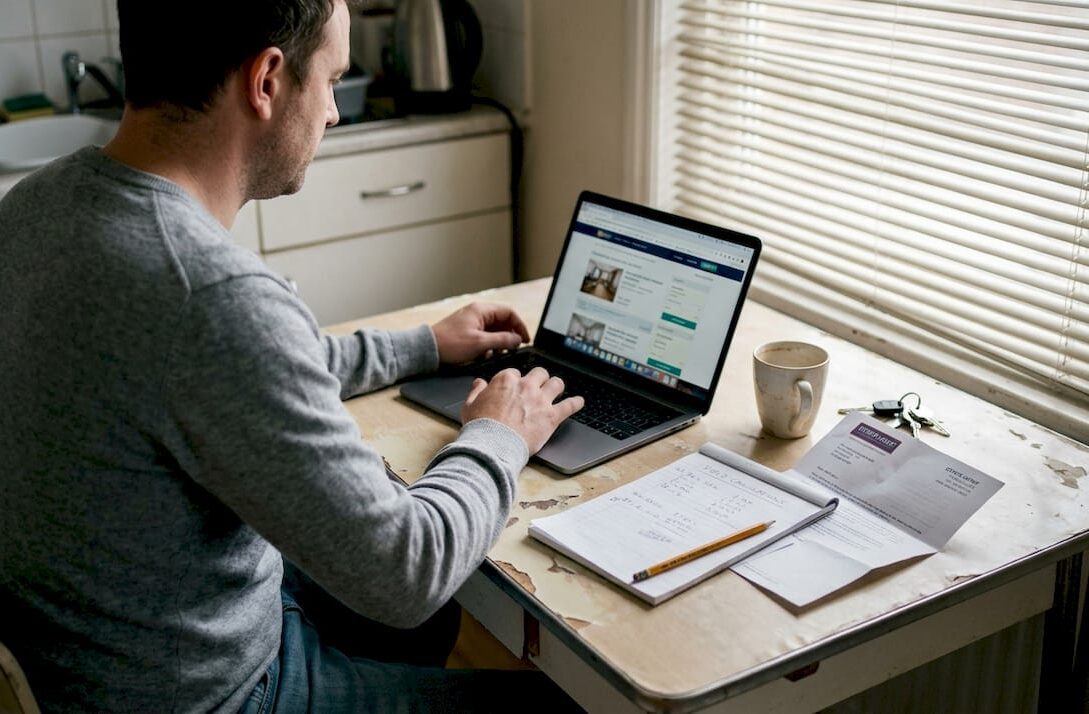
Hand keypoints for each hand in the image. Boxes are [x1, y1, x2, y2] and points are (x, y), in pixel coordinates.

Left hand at [432, 302, 530, 364]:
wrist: (427, 350)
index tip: (525, 340)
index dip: (520, 326)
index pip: (509, 313)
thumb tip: (518, 340)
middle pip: (502, 322)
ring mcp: (472, 322)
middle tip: (512, 349)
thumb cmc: (450, 344)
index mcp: (481, 310)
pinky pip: (484, 337)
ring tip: (496, 354)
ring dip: (498, 343)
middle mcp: (478, 313)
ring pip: (494, 331)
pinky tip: (484, 355)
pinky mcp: (467, 332)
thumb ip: (502, 340)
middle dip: (508, 337)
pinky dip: (488, 346)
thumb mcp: (480, 343)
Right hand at [461, 367, 584, 453]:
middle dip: (539, 379)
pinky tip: (579, 402)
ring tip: (557, 390)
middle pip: (539, 373)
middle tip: (538, 386)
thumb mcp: (469, 406)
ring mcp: (540, 400)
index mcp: (506, 381)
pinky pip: (570, 405)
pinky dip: (576, 403)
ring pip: (557, 383)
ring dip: (557, 386)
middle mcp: (526, 386)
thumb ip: (476, 392)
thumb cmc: (480, 427)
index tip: (515, 389)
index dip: (515, 381)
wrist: (492, 445)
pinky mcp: (552, 416)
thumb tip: (479, 383)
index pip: (515, 373)